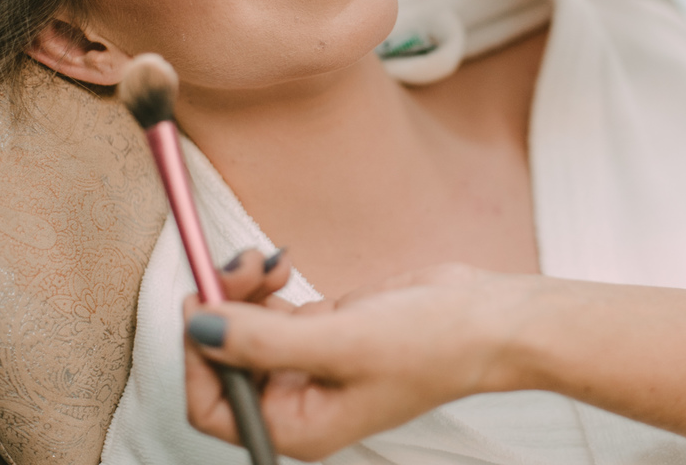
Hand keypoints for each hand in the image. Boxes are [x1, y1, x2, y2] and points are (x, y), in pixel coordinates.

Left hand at [184, 263, 535, 460]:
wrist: (487, 318)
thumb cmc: (432, 346)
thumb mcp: (340, 342)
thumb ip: (263, 340)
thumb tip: (200, 329)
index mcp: (299, 426)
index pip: (214, 406)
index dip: (197, 355)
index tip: (200, 304)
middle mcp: (298, 400)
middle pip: (223, 359)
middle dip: (221, 309)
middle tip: (237, 266)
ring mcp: (310, 363)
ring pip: (243, 327)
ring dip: (241, 289)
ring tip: (262, 259)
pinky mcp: (323, 329)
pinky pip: (270, 309)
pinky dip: (264, 283)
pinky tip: (280, 264)